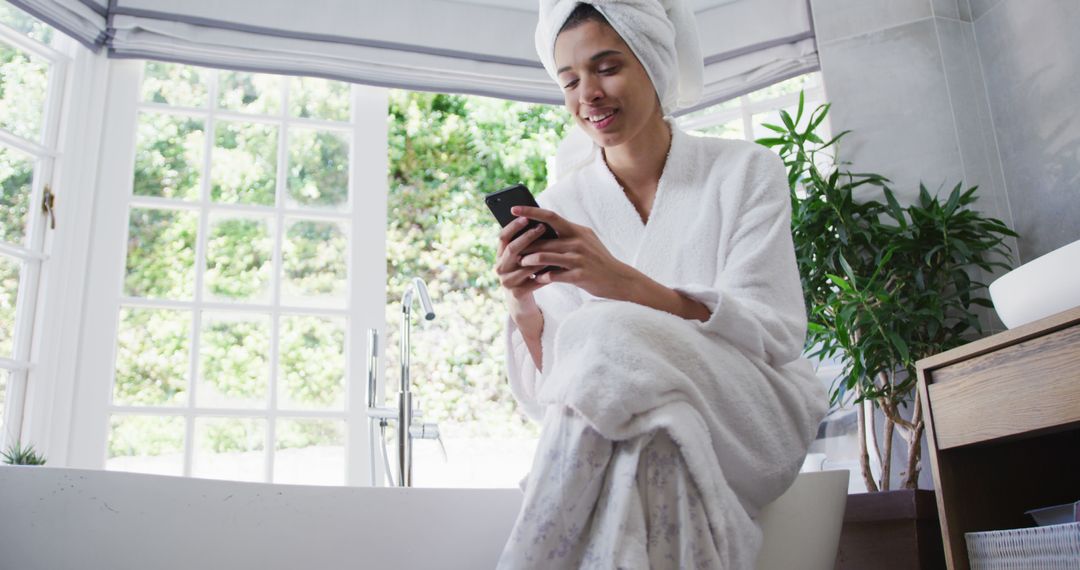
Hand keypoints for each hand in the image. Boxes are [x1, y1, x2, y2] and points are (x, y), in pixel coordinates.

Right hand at [495, 214, 551, 322]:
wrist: (521, 301)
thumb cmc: (525, 273)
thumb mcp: (522, 257)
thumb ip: (526, 244)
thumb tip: (540, 222)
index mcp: (500, 255)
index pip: (503, 236)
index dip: (513, 226)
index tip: (526, 217)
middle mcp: (500, 267)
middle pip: (512, 249)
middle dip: (527, 237)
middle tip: (541, 227)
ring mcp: (507, 281)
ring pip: (525, 265)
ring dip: (540, 256)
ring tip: (554, 247)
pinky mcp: (517, 293)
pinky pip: (534, 281)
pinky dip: (546, 274)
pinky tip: (558, 268)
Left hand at [512, 205, 640, 299]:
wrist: (618, 279)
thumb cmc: (597, 259)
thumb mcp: (585, 240)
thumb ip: (567, 234)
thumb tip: (542, 228)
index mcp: (577, 230)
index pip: (550, 216)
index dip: (530, 212)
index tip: (514, 209)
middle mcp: (577, 241)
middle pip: (543, 240)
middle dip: (524, 245)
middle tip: (511, 249)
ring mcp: (578, 258)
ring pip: (544, 257)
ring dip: (529, 262)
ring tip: (521, 264)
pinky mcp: (579, 275)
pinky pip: (553, 275)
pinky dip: (542, 277)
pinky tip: (537, 279)